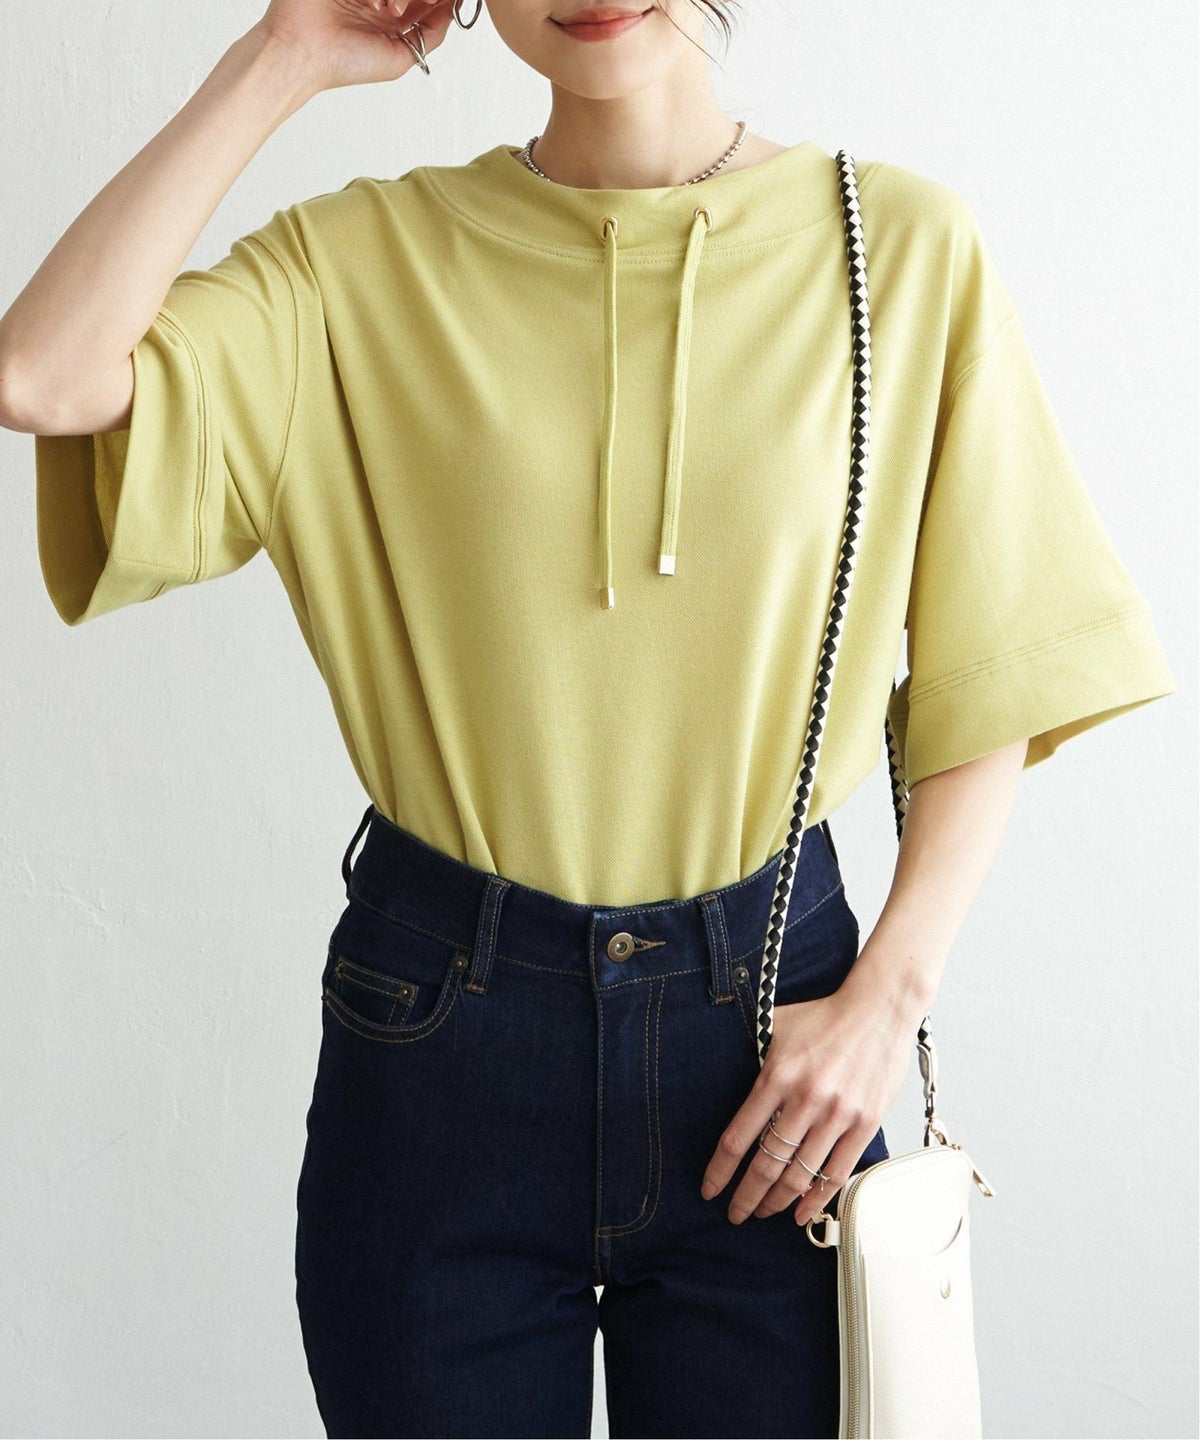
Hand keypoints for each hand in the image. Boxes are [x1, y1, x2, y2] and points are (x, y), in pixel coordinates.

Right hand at [255, 0, 457, 93]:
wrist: (301, 50)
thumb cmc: (343, 63)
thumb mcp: (398, 59)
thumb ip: (429, 35)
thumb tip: (451, 11)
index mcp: (390, 21)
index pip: (422, 1)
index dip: (436, 0)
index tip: (440, 1)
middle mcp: (376, 0)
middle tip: (400, 9)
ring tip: (387, 9)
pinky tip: (372, 3)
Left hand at [699, 954, 921, 1226]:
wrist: (879, 1010)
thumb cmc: (824, 1017)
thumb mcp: (775, 1026)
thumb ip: (750, 1052)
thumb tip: (718, 1069)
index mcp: (776, 1075)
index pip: (738, 1137)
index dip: (720, 1171)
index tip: (709, 1190)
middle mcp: (804, 1100)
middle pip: (766, 1165)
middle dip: (745, 1197)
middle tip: (734, 1215)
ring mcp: (837, 1115)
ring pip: (799, 1175)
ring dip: (776, 1202)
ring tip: (762, 1212)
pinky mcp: (865, 1124)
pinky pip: (837, 1173)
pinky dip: (816, 1199)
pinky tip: (801, 1214)